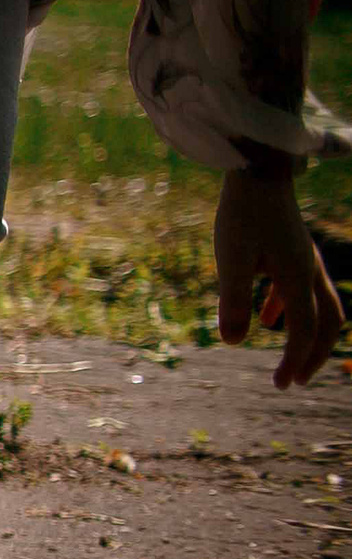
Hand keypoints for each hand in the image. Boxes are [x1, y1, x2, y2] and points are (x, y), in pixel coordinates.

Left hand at [215, 163, 344, 387]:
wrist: (256, 174)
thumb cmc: (242, 215)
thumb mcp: (231, 260)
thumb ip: (233, 301)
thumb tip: (234, 342)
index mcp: (298, 278)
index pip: (305, 330)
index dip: (295, 360)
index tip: (282, 384)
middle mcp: (309, 271)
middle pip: (327, 322)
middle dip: (313, 353)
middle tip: (295, 380)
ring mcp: (303, 260)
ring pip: (319, 305)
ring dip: (306, 333)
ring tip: (287, 358)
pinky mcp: (290, 251)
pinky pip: (299, 288)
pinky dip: (288, 309)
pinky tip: (267, 318)